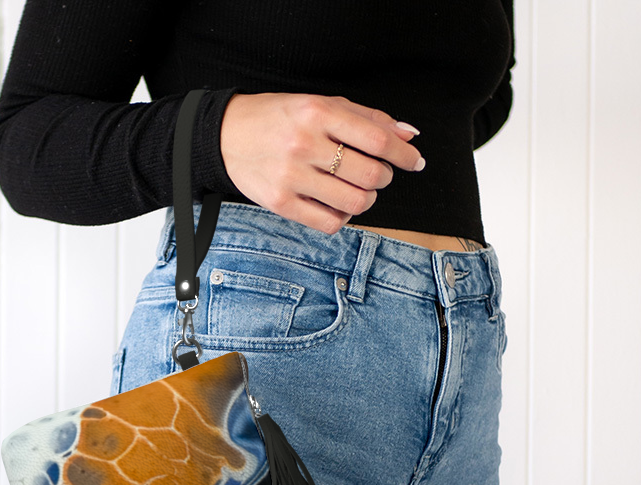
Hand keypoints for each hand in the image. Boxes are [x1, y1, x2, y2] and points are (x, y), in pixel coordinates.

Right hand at [218, 92, 424, 234]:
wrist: (226, 135)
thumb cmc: (280, 119)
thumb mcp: (321, 105)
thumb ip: (367, 119)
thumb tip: (409, 136)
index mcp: (318, 112)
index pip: (377, 140)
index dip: (404, 155)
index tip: (414, 162)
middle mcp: (304, 144)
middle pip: (370, 175)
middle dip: (384, 177)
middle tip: (378, 174)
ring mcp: (291, 177)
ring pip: (355, 202)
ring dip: (367, 199)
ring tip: (358, 189)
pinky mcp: (281, 204)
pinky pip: (331, 223)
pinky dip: (344, 217)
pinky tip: (339, 204)